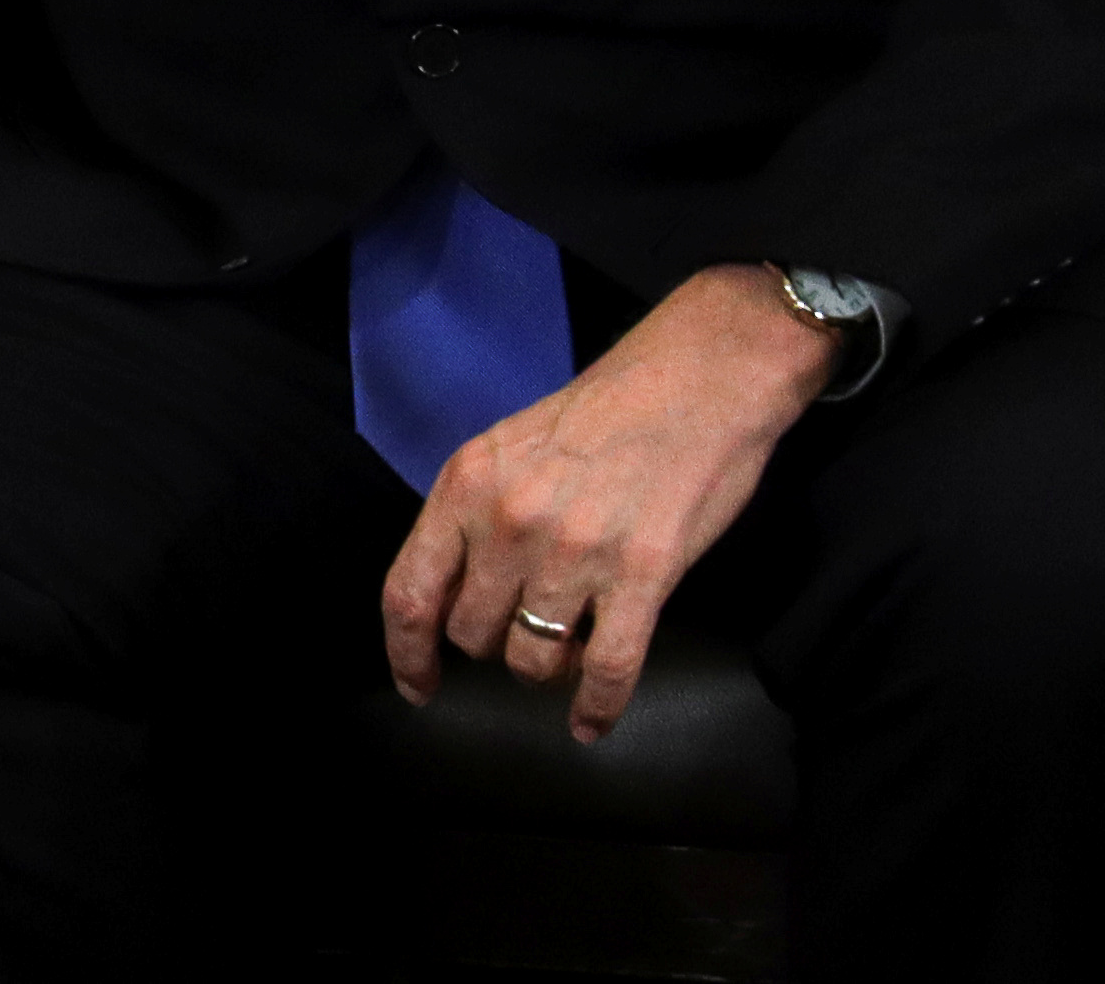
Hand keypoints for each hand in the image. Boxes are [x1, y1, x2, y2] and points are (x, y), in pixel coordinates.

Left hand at [380, 265, 840, 741]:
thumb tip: (456, 586)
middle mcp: (510, 521)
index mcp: (466, 484)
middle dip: (495, 645)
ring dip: (547, 668)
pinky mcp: (642, 575)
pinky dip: (597, 709)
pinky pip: (607, 670)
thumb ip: (475, 513)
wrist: (697, 379)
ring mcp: (575, 551)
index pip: (409, 592)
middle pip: (472, 634)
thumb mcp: (509, 447)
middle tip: (526, 629)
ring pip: (532, 660)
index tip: (418, 686)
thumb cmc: (604, 412)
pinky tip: (591, 723)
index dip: (406, 653)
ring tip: (569, 648)